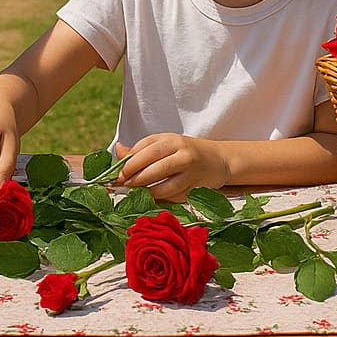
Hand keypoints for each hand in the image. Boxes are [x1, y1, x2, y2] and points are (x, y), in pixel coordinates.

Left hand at [115, 134, 230, 201]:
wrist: (219, 160)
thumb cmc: (187, 152)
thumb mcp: (166, 145)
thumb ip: (142, 150)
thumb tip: (118, 150)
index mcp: (170, 138)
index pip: (144, 147)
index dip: (129, 160)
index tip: (118, 172)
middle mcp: (180, 150)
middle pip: (152, 161)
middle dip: (134, 174)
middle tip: (123, 183)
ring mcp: (189, 167)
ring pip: (162, 179)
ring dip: (145, 188)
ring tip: (135, 192)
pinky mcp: (196, 183)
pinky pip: (174, 192)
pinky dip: (160, 197)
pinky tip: (152, 198)